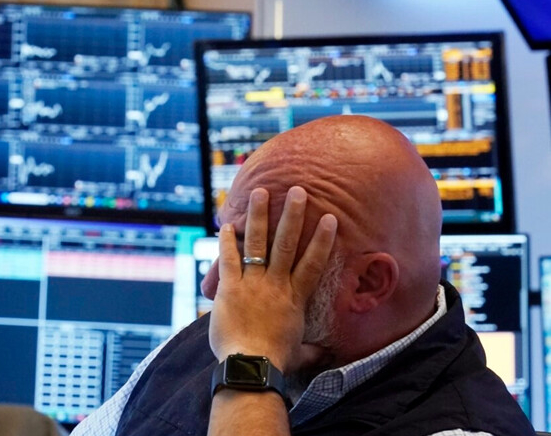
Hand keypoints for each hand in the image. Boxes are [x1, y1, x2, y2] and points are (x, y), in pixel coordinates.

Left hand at [208, 186, 336, 373]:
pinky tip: (226, 224)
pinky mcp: (230, 288)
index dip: (322, 239)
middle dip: (292, 215)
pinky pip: (228, 259)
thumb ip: (312, 348)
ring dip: (259, 216)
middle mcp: (276, 285)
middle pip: (286, 244)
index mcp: (295, 298)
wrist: (251, 365)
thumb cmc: (276, 361)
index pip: (313, 263)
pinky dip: (227, 241)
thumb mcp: (300, 353)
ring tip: (261, 192)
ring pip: (258, 243)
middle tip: (298, 191)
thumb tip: (328, 354)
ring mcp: (253, 283)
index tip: (330, 218)